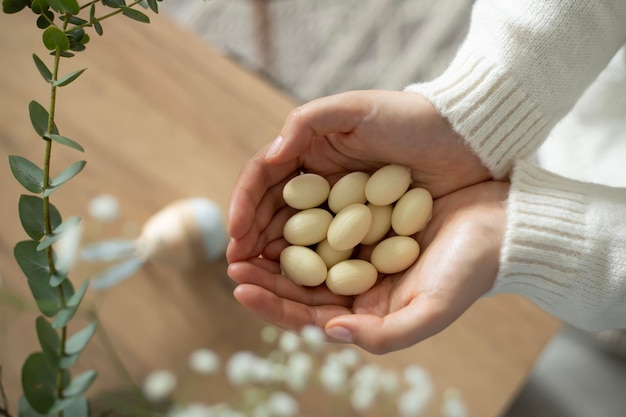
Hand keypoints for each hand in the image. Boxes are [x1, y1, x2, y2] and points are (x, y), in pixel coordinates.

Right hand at [227, 90, 489, 262]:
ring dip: (274, 268)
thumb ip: (307, 122)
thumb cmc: (413, 120)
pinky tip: (297, 290)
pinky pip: (334, 264)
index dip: (245, 208)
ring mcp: (346, 221)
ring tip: (253, 286)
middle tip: (236, 270)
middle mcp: (324, 193)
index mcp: (313, 159)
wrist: (470, 146)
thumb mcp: (356, 108)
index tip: (235, 234)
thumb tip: (272, 154)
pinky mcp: (371, 246)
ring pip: (300, 247)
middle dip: (252, 246)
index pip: (266, 184)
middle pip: (277, 221)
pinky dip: (312, 278)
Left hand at [228, 180, 508, 353]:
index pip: (309, 315)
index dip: (273, 305)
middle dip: (264, 276)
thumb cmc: (470, 271)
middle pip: (301, 285)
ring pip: (309, 253)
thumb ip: (383, 335)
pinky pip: (326, 220)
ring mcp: (363, 251)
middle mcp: (361, 285)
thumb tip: (330, 333)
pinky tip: (280, 206)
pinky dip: (302, 217)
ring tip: (244, 236)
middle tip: (231, 262)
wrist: (501, 227)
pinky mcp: (368, 219)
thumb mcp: (431, 310)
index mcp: (369, 312)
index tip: (240, 288)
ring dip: (277, 245)